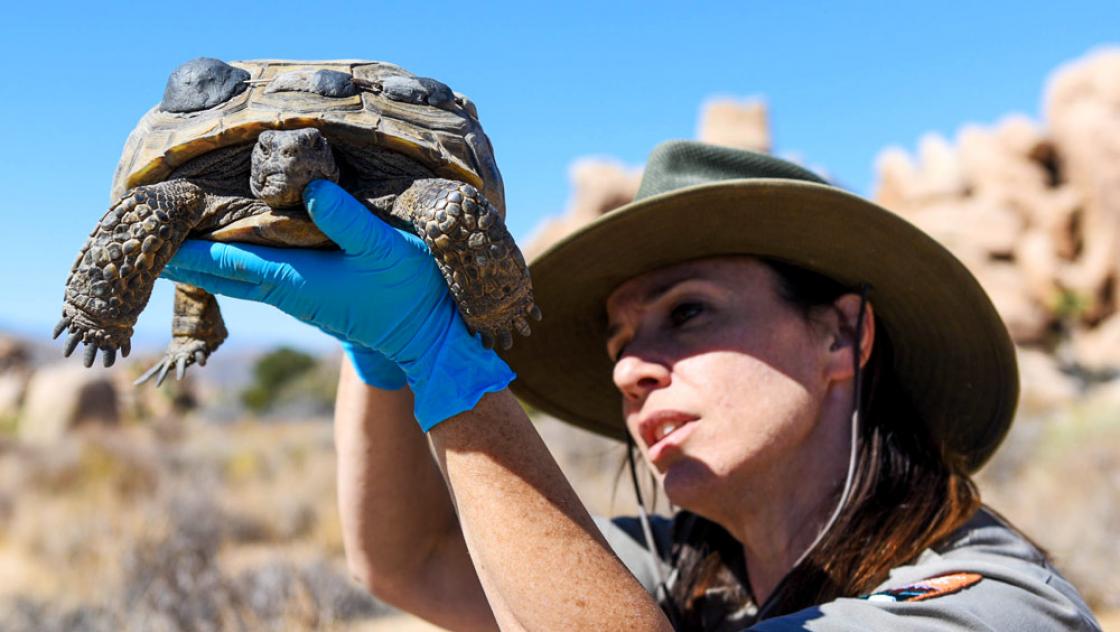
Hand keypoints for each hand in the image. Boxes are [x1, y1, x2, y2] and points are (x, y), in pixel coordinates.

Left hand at [160, 180, 514, 428]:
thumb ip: (347, 221)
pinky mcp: (311, 293)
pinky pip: (257, 275)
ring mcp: (299, 295)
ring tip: (172, 243)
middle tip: (142, 244)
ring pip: (237, 276)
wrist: (431, 337)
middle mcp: (289, 291)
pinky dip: (231, 261)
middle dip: (183, 259)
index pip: (228, 262)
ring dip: (204, 260)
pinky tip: (225, 249)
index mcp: (297, 281)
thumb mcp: (385, 249)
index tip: (151, 239)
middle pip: (221, 273)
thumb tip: (307, 190)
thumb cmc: (412, 291)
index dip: (189, 249)